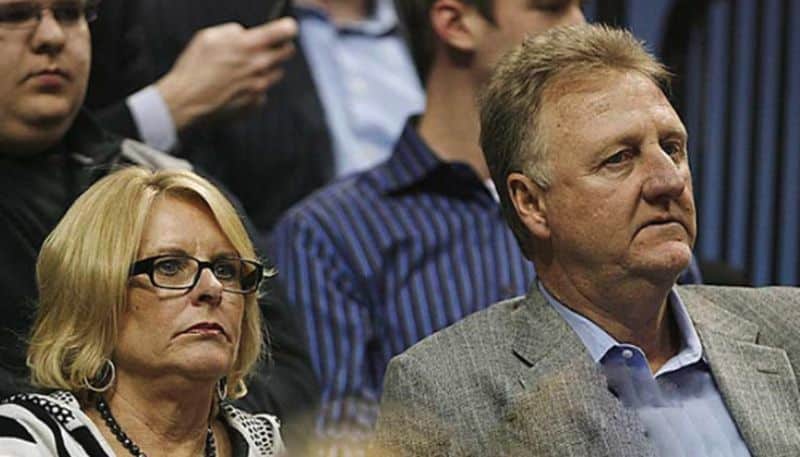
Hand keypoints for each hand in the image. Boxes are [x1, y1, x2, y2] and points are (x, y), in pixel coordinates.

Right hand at [155, 17, 297, 130]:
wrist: (186, 101)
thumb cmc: (193, 67)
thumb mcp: (209, 37)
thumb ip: (234, 32)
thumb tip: (245, 34)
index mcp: (249, 45)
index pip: (285, 31)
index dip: (287, 27)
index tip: (286, 27)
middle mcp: (260, 65)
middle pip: (287, 51)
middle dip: (280, 47)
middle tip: (266, 48)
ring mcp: (260, 86)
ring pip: (276, 72)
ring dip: (266, 68)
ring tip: (243, 70)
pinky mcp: (256, 103)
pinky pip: (263, 92)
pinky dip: (254, 89)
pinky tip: (236, 89)